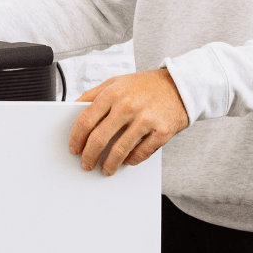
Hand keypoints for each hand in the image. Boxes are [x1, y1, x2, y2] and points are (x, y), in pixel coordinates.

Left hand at [69, 68, 188, 175]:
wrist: (179, 85)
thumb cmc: (144, 85)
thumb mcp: (116, 82)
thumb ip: (94, 94)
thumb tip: (73, 109)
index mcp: (112, 93)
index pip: (85, 120)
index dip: (76, 138)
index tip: (73, 148)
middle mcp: (127, 106)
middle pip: (99, 138)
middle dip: (89, 156)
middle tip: (86, 164)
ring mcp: (145, 120)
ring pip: (119, 150)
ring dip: (109, 164)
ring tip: (105, 169)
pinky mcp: (161, 132)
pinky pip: (141, 153)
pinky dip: (131, 160)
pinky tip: (126, 161)